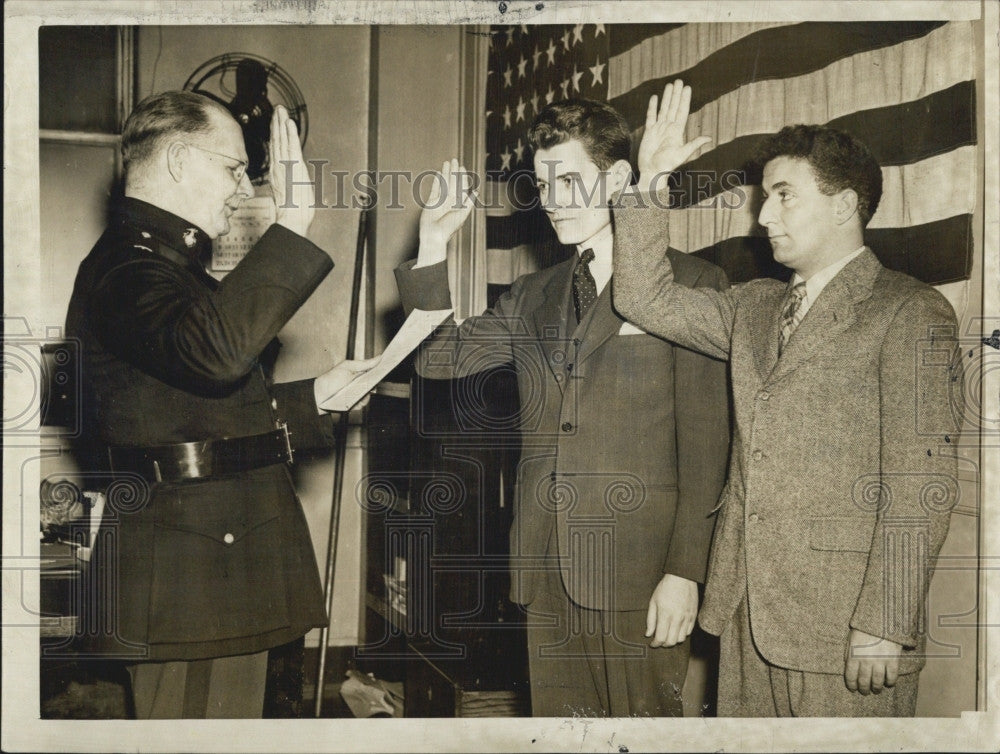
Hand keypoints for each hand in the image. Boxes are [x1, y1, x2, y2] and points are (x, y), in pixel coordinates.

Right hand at [269, 105, 314, 236]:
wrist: (292, 220)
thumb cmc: (294, 214)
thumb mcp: (291, 196)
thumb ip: (289, 185)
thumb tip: (292, 181)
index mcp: (278, 173)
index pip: (276, 150)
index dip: (275, 134)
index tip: (276, 122)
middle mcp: (279, 167)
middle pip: (276, 141)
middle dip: (276, 124)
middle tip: (277, 109)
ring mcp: (285, 166)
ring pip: (282, 140)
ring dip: (281, 124)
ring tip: (281, 110)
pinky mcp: (293, 167)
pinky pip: (291, 146)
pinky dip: (290, 134)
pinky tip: (289, 123)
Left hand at [313, 356, 381, 411]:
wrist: (320, 394)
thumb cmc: (332, 378)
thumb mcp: (348, 367)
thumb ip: (365, 364)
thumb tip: (379, 358)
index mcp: (360, 374)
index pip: (374, 373)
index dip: (380, 372)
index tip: (385, 369)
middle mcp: (360, 385)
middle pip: (373, 386)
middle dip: (371, 385)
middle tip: (365, 384)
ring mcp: (357, 395)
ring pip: (368, 397)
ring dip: (363, 395)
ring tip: (352, 392)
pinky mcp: (354, 405)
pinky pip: (361, 405)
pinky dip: (357, 402)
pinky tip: (350, 399)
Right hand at [415, 158, 475, 267]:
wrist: (434, 235)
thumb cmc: (449, 227)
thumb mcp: (463, 214)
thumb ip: (469, 202)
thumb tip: (477, 191)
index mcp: (459, 203)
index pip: (462, 187)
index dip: (462, 177)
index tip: (462, 167)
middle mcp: (451, 201)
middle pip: (453, 182)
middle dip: (454, 171)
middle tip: (455, 160)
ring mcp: (441, 200)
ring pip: (444, 183)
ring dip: (445, 173)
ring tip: (446, 162)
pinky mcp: (431, 201)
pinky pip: (435, 188)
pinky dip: (437, 181)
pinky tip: (438, 173)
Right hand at [636, 79, 711, 192]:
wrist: (652, 172)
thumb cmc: (667, 165)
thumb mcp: (682, 154)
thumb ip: (694, 144)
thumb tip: (709, 138)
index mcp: (677, 131)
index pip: (682, 111)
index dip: (684, 99)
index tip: (687, 88)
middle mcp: (669, 128)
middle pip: (673, 107)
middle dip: (676, 94)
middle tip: (679, 80)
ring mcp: (659, 129)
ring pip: (663, 109)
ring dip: (667, 97)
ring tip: (669, 85)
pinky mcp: (649, 132)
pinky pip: (651, 116)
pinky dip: (652, 107)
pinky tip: (655, 98)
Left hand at [646, 573, 697, 647]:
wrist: (682, 578)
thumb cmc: (665, 588)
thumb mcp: (653, 602)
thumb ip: (650, 620)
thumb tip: (648, 634)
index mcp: (665, 614)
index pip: (660, 637)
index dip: (655, 643)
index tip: (652, 643)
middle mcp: (677, 618)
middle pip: (671, 641)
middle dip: (664, 644)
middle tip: (659, 641)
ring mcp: (687, 618)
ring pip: (681, 639)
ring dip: (673, 640)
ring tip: (668, 635)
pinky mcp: (693, 616)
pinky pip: (688, 632)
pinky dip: (681, 634)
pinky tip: (676, 629)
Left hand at [844, 629, 901, 694]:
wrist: (881, 620)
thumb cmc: (863, 629)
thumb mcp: (850, 639)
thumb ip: (848, 653)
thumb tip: (847, 666)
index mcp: (853, 656)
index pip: (850, 677)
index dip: (851, 685)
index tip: (853, 689)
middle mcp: (866, 661)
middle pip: (864, 682)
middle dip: (863, 690)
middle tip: (865, 692)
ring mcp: (880, 662)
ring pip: (877, 682)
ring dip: (876, 688)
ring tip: (876, 690)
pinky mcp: (892, 660)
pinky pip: (891, 677)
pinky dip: (890, 682)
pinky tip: (888, 683)